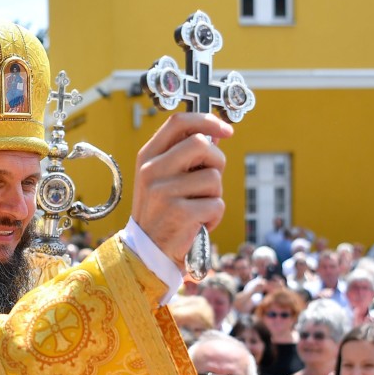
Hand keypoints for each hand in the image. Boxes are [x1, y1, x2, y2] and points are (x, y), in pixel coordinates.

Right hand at [131, 113, 233, 269]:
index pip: (178, 123)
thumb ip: (184, 156)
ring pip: (213, 178)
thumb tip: (217, 134)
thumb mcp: (163, 179)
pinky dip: (214, 217)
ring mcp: (164, 192)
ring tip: (198, 208)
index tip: (226, 130)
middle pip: (201, 144)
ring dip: (214, 195)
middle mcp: (152, 171)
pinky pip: (216, 205)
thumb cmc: (163, 213)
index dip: (207, 120)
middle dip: (217, 162)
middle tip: (210, 182)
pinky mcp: (180, 213)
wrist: (148, 254)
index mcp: (147, 157)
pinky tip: (199, 224)